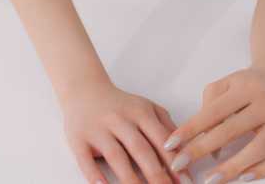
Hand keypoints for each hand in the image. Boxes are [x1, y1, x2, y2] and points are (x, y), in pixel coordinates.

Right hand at [62, 76, 194, 183]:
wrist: (85, 89)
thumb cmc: (121, 105)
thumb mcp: (146, 108)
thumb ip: (166, 127)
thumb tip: (186, 154)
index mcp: (140, 112)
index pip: (160, 139)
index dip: (173, 162)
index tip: (186, 183)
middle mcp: (120, 119)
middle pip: (140, 149)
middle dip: (156, 175)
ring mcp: (98, 129)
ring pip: (116, 156)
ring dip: (130, 180)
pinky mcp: (78, 139)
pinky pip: (86, 160)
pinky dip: (95, 177)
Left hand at [162, 68, 264, 181]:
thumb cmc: (244, 85)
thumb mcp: (224, 85)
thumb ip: (209, 108)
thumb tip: (206, 147)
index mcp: (245, 87)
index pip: (213, 112)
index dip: (190, 129)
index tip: (171, 145)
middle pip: (231, 130)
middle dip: (202, 150)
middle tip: (180, 165)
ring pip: (258, 148)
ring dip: (232, 167)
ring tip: (211, 180)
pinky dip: (263, 170)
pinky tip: (244, 177)